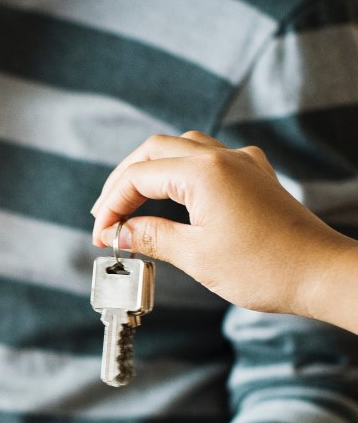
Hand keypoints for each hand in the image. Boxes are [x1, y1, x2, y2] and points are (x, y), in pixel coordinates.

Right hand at [91, 131, 356, 320]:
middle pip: (153, 151)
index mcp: (204, 172)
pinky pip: (206, 159)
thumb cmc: (265, 268)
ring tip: (130, 203)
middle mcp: (222, 157)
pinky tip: (172, 195)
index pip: (138, 176)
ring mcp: (241, 163)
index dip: (112, 205)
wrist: (320, 274)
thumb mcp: (196, 256)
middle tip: (105, 216)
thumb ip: (152, 237)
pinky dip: (178, 173)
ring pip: (180, 149)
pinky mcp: (253, 176)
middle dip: (123, 181)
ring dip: (149, 172)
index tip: (101, 235)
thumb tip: (120, 232)